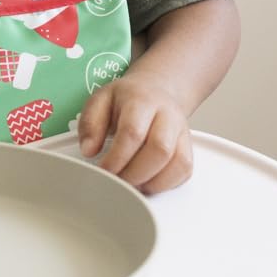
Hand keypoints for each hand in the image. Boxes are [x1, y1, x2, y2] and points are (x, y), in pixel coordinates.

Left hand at [76, 73, 192, 194]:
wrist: (154, 91)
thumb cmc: (126, 99)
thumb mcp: (100, 100)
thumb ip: (90, 123)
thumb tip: (88, 150)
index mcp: (142, 101)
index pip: (133, 132)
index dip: (117, 157)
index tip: (103, 170)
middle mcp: (167, 115)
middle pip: (160, 149)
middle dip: (135, 173)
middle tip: (116, 180)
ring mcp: (182, 132)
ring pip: (177, 163)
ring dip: (151, 182)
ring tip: (130, 183)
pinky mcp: (188, 148)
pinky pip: (184, 172)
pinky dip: (164, 184)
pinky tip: (146, 182)